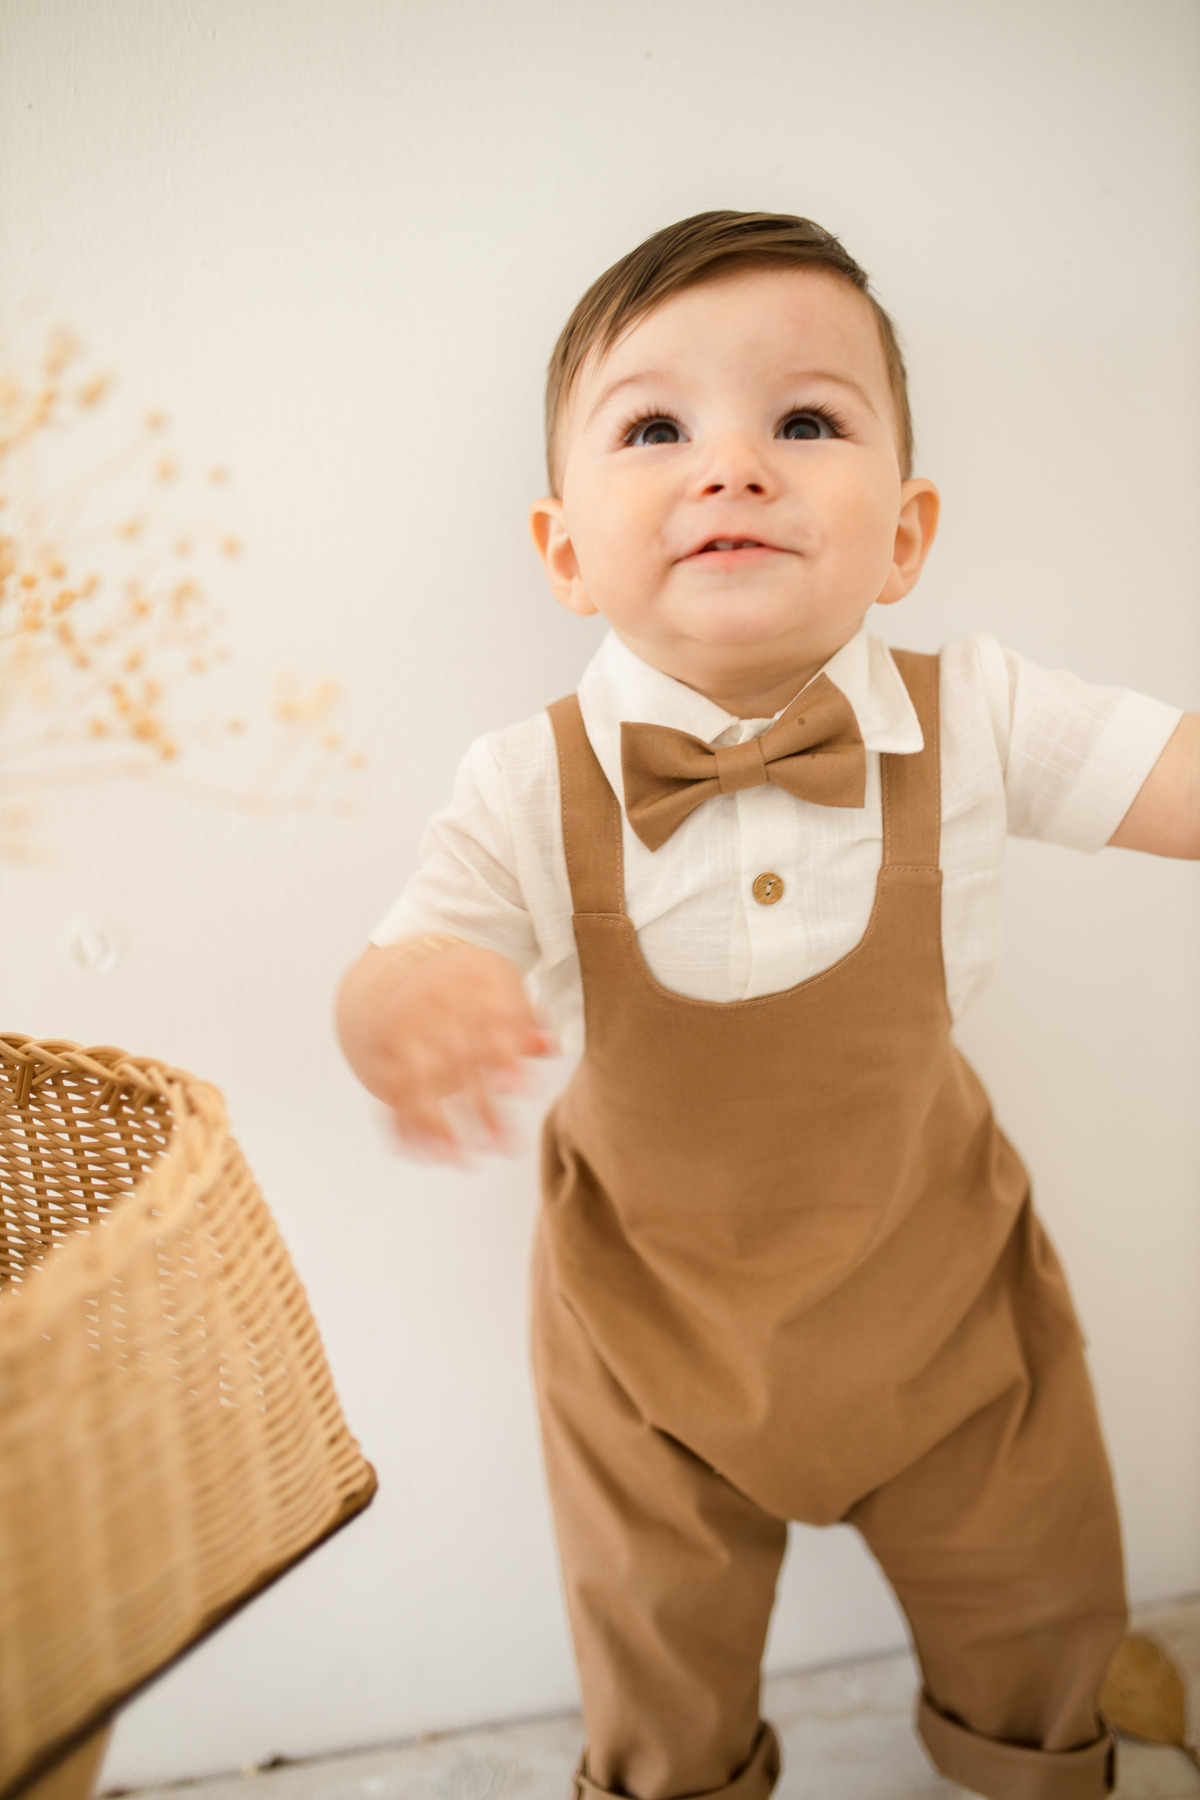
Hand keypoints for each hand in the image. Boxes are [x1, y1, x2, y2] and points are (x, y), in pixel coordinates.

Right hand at [336, 940, 556, 1162]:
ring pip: (419, 1086)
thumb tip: (554, 1047)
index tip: (524, 1089)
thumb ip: (527, 1018)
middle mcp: (430, 1012)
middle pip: (456, 1064)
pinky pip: (389, 1093)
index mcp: (465, 987)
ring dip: (439, 1128)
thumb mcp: (502, 985)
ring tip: (462, 1162)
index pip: (489, 1024)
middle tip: (506, 1147)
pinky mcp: (384, 1054)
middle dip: (481, 1109)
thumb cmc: (470, 981)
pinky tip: (425, 1154)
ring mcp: (402, 1034)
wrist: (409, 957)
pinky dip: (403, 1126)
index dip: (506, 1057)